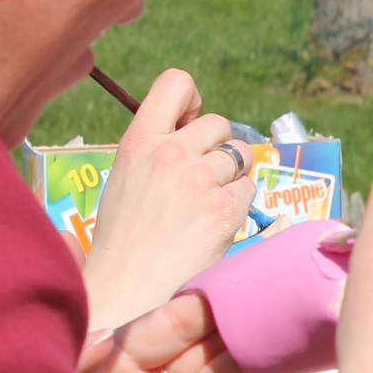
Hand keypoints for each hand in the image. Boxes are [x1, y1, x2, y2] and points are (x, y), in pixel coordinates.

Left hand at [79, 293, 282, 372]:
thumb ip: (68, 340)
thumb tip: (76, 270)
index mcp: (112, 371)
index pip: (162, 329)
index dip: (196, 309)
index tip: (229, 287)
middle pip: (196, 355)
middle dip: (230, 329)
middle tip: (270, 305)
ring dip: (242, 372)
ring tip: (277, 355)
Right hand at [84, 68, 253, 331]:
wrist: (126, 290)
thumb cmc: (123, 238)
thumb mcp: (125, 178)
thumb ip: (156, 149)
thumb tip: (193, 128)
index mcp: (138, 141)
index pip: (176, 82)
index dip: (192, 101)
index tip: (190, 123)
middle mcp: (171, 153)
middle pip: (220, 124)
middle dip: (218, 148)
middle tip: (200, 180)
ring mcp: (201, 180)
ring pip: (241, 157)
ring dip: (231, 178)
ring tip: (204, 206)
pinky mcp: (225, 209)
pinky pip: (249, 189)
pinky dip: (239, 205)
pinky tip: (214, 225)